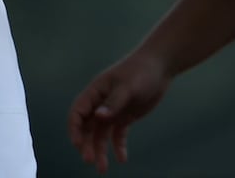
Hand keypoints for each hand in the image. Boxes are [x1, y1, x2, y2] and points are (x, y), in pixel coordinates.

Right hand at [68, 52, 170, 173]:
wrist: (160, 67)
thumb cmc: (141, 71)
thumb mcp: (128, 87)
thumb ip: (114, 102)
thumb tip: (98, 116)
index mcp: (96, 92)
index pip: (78, 112)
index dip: (74, 129)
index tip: (78, 144)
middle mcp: (100, 103)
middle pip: (87, 127)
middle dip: (86, 145)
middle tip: (90, 161)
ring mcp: (112, 111)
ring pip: (101, 134)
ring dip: (99, 150)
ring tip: (103, 168)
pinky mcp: (125, 116)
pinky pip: (117, 135)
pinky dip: (118, 147)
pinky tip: (122, 159)